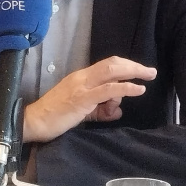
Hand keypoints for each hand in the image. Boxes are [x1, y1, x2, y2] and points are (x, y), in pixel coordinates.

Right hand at [23, 56, 156, 142]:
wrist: (34, 122)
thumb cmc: (55, 116)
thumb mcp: (83, 111)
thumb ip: (100, 109)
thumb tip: (118, 109)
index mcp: (81, 77)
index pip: (106, 65)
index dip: (125, 65)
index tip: (139, 71)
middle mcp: (82, 77)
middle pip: (112, 63)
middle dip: (133, 66)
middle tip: (150, 71)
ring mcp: (82, 86)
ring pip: (112, 71)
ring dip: (133, 72)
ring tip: (147, 77)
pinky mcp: (82, 98)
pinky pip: (108, 89)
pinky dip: (125, 87)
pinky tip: (137, 89)